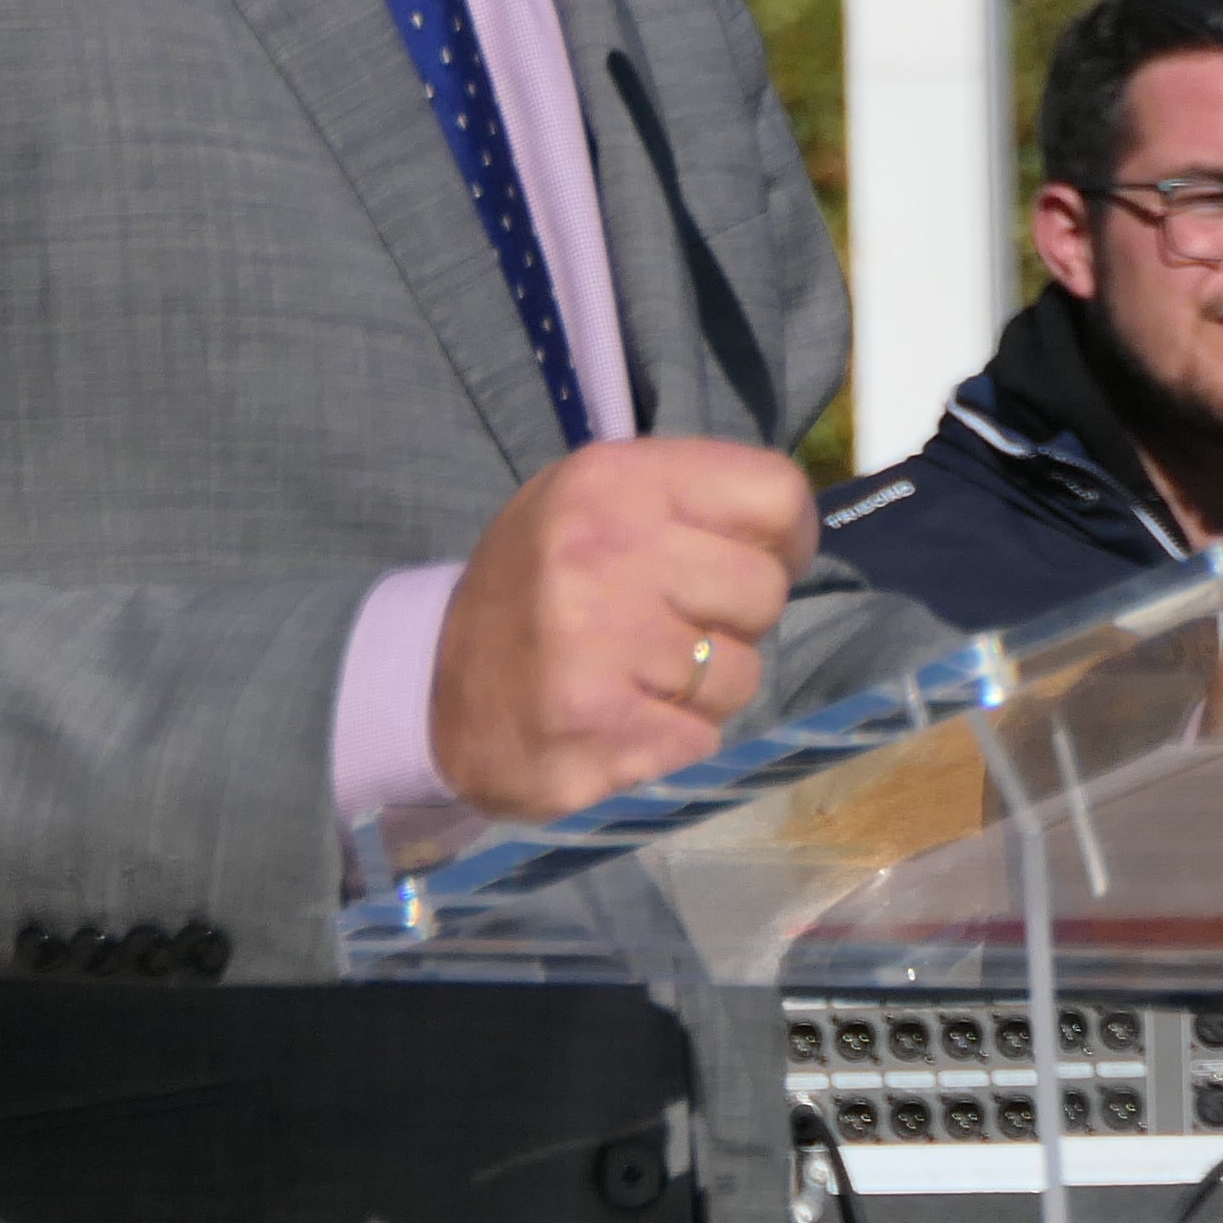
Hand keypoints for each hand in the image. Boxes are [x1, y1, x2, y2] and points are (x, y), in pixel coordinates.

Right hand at [427, 438, 818, 822]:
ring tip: (632, 679)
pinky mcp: (596, 724)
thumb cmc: (537, 592)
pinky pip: (701, 738)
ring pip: (740, 675)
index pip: (775, 493)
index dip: (778, 539)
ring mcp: (595, 639)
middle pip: (764, 590)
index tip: (736, 562)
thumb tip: (791, 538)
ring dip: (700, 692)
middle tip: (663, 630)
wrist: (430, 691)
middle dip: (729, 623)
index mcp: (609, 480)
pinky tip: (616, 723)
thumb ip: (687, 506)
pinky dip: (669, 742)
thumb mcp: (592, 508)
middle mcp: (602, 548)